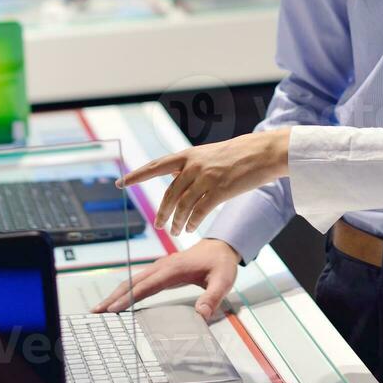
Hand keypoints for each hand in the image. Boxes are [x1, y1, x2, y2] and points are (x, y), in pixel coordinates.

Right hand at [91, 239, 240, 320]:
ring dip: (116, 294)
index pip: (147, 286)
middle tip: (95, 312)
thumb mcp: (223, 281)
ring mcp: (160, 268)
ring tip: (100, 309)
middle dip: (114, 297)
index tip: (112, 309)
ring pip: (133, 281)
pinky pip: (139, 281)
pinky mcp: (161, 271)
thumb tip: (201, 315)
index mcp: (174, 269)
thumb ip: (213, 297)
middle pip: (132, 282)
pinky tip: (119, 301)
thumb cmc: (221, 264)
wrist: (221, 246)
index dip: (128, 298)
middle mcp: (162, 266)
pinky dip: (126, 291)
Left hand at [118, 129, 291, 236]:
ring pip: (183, 206)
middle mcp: (194, 165)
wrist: (261, 152)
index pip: (156, 166)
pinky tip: (189, 228)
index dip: (137, 175)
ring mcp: (207, 178)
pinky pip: (199, 212)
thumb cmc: (236, 155)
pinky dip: (191, 222)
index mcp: (188, 155)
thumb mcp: (208, 155)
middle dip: (162, 212)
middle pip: (169, 194)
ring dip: (176, 221)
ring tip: (175, 231)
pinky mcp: (220, 190)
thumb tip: (177, 183)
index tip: (121, 183)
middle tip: (158, 225)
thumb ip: (191, 168)